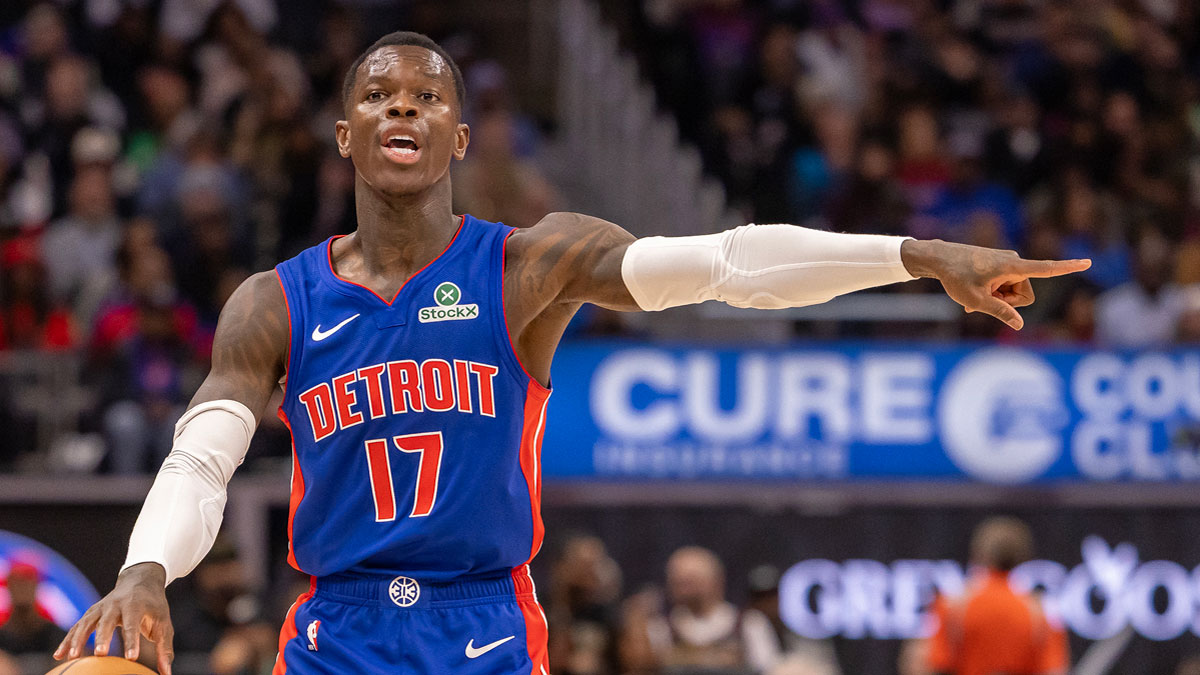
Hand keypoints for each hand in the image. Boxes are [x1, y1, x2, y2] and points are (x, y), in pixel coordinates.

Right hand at [54, 562, 173, 674]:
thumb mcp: (164, 624)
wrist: (140, 580)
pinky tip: (59, 656)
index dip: (132, 641)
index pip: (133, 624)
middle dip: (102, 637)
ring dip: (78, 639)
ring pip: (86, 622)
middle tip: (100, 654)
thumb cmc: (154, 607)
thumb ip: (164, 648)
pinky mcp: (91, 613)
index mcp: (136, 605)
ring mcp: (100, 607)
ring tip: (73, 657)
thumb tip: (167, 673)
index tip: (132, 658)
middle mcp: (116, 604)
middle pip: (107, 621)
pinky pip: (77, 626)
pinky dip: (68, 640)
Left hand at [901, 239, 1090, 329]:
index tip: (1088, 262)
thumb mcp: (976, 301)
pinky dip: (992, 293)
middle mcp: (1014, 262)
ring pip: (1014, 293)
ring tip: (976, 295)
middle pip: (1025, 295)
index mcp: (1012, 267)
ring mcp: (1008, 263)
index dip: (1067, 267)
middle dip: (1007, 303)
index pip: (1045, 268)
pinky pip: (1005, 286)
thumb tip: (1019, 325)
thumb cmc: (956, 278)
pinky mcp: (1001, 264)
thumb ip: (1000, 312)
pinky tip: (973, 296)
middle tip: (982, 299)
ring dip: (997, 298)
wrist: (939, 259)